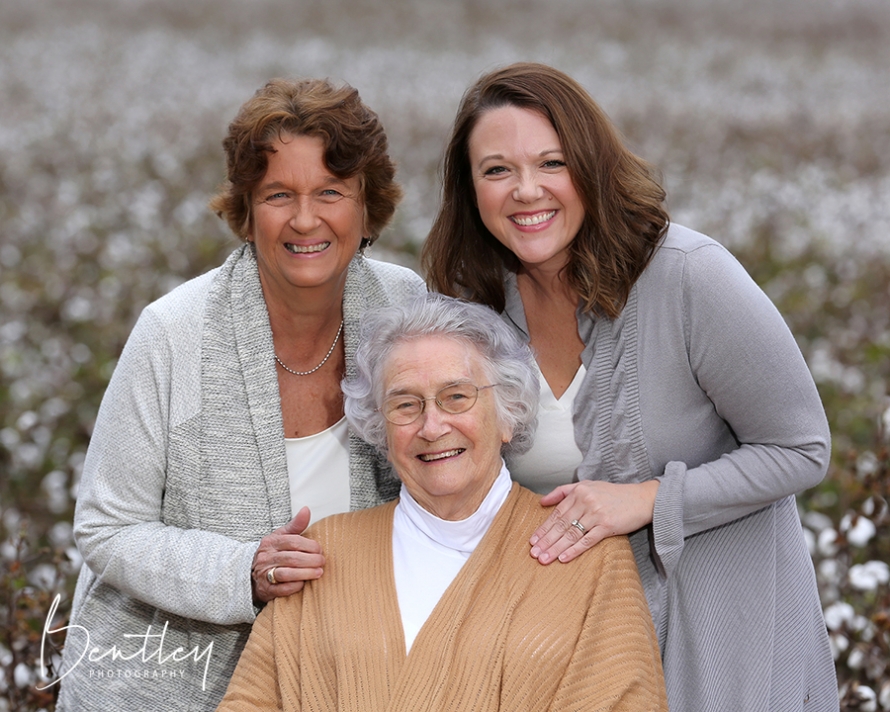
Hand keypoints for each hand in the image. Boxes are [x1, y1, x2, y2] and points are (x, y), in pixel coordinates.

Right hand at [251, 507, 324, 602]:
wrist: (251, 575)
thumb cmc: (273, 553)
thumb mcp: (281, 536)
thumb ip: (295, 525)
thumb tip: (306, 510)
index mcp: (270, 542)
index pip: (292, 541)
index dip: (309, 545)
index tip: (320, 549)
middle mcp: (266, 557)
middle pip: (292, 558)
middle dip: (311, 560)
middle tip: (322, 561)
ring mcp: (264, 574)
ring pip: (287, 573)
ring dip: (306, 573)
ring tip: (318, 572)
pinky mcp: (266, 590)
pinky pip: (282, 589)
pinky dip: (295, 586)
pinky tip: (304, 583)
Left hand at [529, 480, 658, 563]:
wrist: (642, 498)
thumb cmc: (613, 494)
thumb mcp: (588, 485)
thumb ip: (563, 491)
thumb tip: (542, 502)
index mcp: (579, 491)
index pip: (557, 513)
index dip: (543, 528)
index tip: (532, 540)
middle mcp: (586, 501)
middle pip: (561, 525)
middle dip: (546, 541)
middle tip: (534, 553)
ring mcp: (597, 514)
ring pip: (571, 534)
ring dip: (556, 548)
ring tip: (544, 559)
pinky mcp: (607, 526)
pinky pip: (587, 540)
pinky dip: (574, 550)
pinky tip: (563, 558)